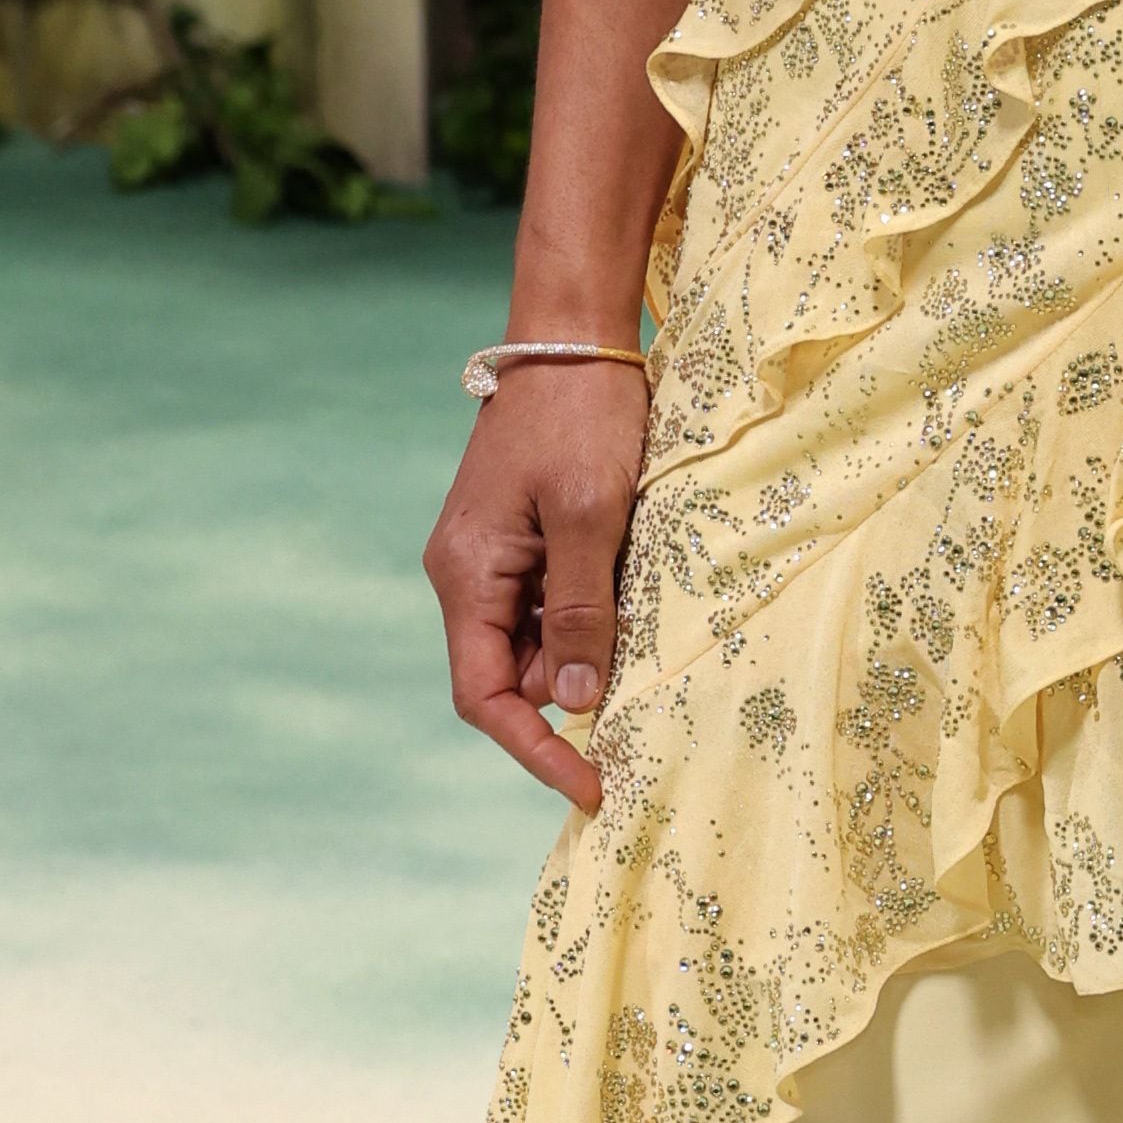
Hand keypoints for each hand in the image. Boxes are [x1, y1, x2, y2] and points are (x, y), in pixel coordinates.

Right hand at [426, 359, 654, 813]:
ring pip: (544, 640)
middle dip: (580, 688)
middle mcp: (469, 574)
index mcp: (468, 576)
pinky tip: (641, 589)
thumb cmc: (582, 417)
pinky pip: (556, 602)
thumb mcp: (592, 516)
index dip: (536, 750)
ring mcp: (495, 557)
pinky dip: (598, 613)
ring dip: (596, 646)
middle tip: (654, 681)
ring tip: (652, 615)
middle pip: (518, 674)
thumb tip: (579, 701)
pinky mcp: (524, 538)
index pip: (487, 697)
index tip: (594, 786)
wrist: (572, 336)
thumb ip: (584, 611)